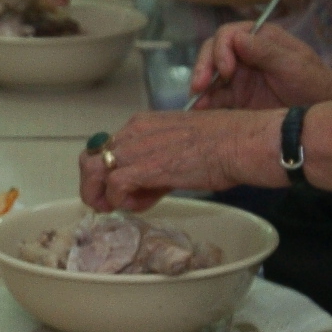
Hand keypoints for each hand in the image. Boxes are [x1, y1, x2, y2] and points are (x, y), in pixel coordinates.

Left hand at [78, 110, 279, 210]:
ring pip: (93, 172)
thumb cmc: (225, 145)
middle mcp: (134, 132)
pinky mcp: (143, 168)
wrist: (241, 143)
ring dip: (100, 195)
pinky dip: (122, 202)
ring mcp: (136, 149)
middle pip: (91, 157)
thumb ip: (160, 162)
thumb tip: (151, 184)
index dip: (112, 171)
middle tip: (108, 204)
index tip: (127, 189)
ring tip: (117, 208)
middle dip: (95, 185)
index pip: (109, 147)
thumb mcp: (182, 147)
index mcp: (143, 123)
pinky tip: (141, 206)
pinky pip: (114, 188)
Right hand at [190, 22, 331, 108]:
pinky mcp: (236, 98)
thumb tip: (238, 37)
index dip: (221, 50)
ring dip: (200, 85)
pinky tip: (199, 109)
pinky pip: (215, 97)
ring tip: (196, 100)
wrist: (322, 109)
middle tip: (200, 86)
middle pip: (213, 53)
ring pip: (210, 75)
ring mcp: (238, 76)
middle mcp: (244, 53)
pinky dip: (205, 102)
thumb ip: (266, 51)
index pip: (228, 35)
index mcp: (259, 38)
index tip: (226, 70)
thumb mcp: (294, 64)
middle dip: (204, 67)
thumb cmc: (314, 81)